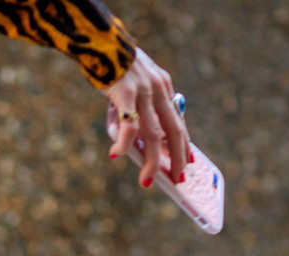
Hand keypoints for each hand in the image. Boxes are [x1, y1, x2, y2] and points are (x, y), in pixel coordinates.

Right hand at [105, 48, 189, 187]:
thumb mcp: (133, 82)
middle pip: (173, 131)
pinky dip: (124, 143)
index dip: (183, 143)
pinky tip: (117, 154)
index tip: (188, 161)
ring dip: (152, 161)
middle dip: (177, 158)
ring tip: (148, 181)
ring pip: (153, 134)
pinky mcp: (126, 93)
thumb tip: (132, 133)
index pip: (177, 120)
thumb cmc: (111, 65)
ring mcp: (143, 92)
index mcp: (163, 86)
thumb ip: (138, 103)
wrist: (99, 41)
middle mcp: (158, 89)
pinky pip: (129, 125)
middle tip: (178, 179)